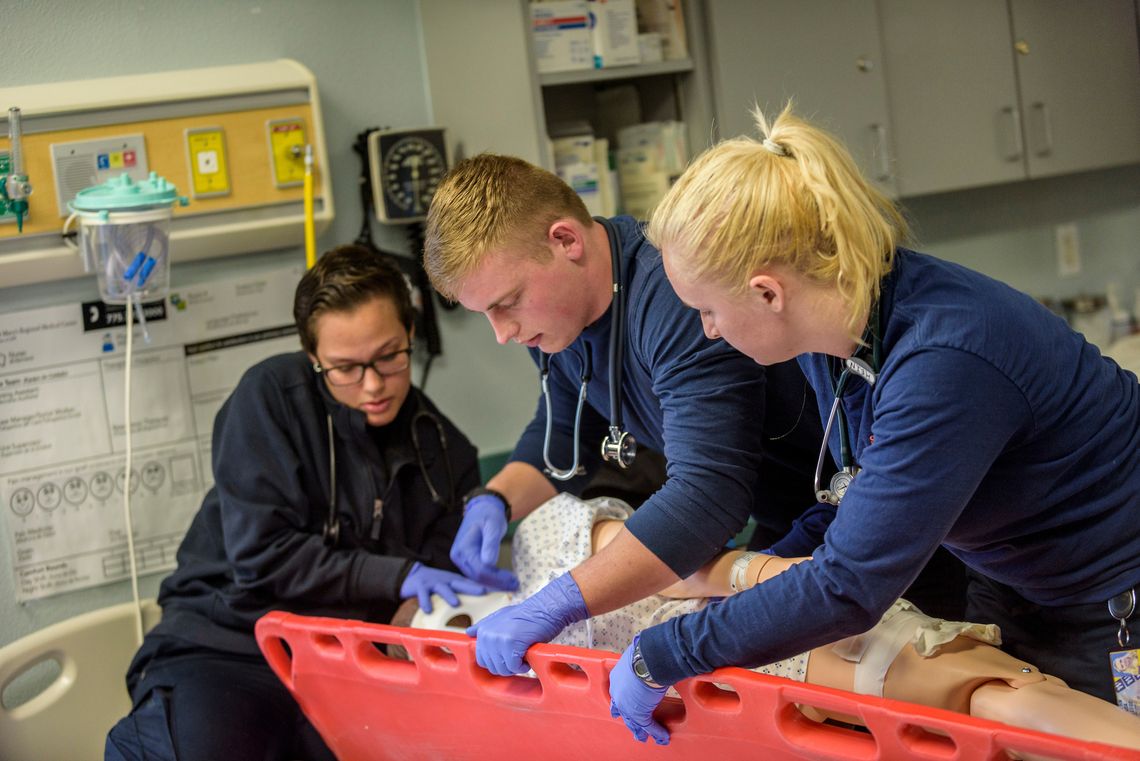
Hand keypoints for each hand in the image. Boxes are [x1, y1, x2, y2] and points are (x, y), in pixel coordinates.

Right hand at [399, 562, 487, 613]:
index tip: (496, 591)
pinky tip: (429, 611)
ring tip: (456, 603)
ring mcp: (433, 583)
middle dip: (472, 588)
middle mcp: (446, 581)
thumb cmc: (436, 584)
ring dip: (449, 596)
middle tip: (483, 592)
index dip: (483, 587)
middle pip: (461, 584)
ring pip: (443, 589)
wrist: (413, 575)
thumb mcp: (450, 585)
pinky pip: (423, 595)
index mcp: (455, 581)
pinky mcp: (421, 587)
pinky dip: (425, 602)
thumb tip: (483, 600)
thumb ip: (463, 592)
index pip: (471, 584)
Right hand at [450, 494, 517, 590]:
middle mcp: (458, 557)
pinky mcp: (467, 562)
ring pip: (478, 578)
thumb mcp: (492, 526)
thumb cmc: (488, 515)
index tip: (514, 580)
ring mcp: (461, 560)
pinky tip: (503, 582)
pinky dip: (491, 580)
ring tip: (513, 585)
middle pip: (478, 577)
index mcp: (462, 548)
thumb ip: (490, 544)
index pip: (480, 569)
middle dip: (498, 583)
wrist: (482, 509)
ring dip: (495, 584)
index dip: (497, 578)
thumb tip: (489, 563)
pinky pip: (478, 574)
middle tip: (516, 585)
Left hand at [466, 572, 587, 673]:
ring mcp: (498, 639)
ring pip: (503, 669)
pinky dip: (524, 665)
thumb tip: (468, 632)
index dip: (497, 662)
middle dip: (507, 666)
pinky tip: (528, 654)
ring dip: (516, 667)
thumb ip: (484, 626)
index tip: (509, 656)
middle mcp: (487, 635)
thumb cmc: (527, 615)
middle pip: (492, 667)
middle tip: (519, 655)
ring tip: (524, 653)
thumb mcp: (501, 617)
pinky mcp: (511, 644)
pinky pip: (514, 667)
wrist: (545, 608)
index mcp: (483, 631)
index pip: (482, 660)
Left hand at [609, 638, 668, 744]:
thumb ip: (641, 663)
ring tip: (644, 737)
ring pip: (633, 722)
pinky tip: (663, 736)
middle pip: (623, 711)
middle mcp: (618, 693)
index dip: (623, 703)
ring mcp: (627, 705)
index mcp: (617, 678)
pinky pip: (648, 725)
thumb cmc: (647, 653)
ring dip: (641, 731)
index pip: (619, 694)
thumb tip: (651, 654)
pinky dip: (656, 731)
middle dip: (629, 720)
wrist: (649, 659)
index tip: (624, 709)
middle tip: (633, 728)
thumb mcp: (639, 657)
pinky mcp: (639, 713)